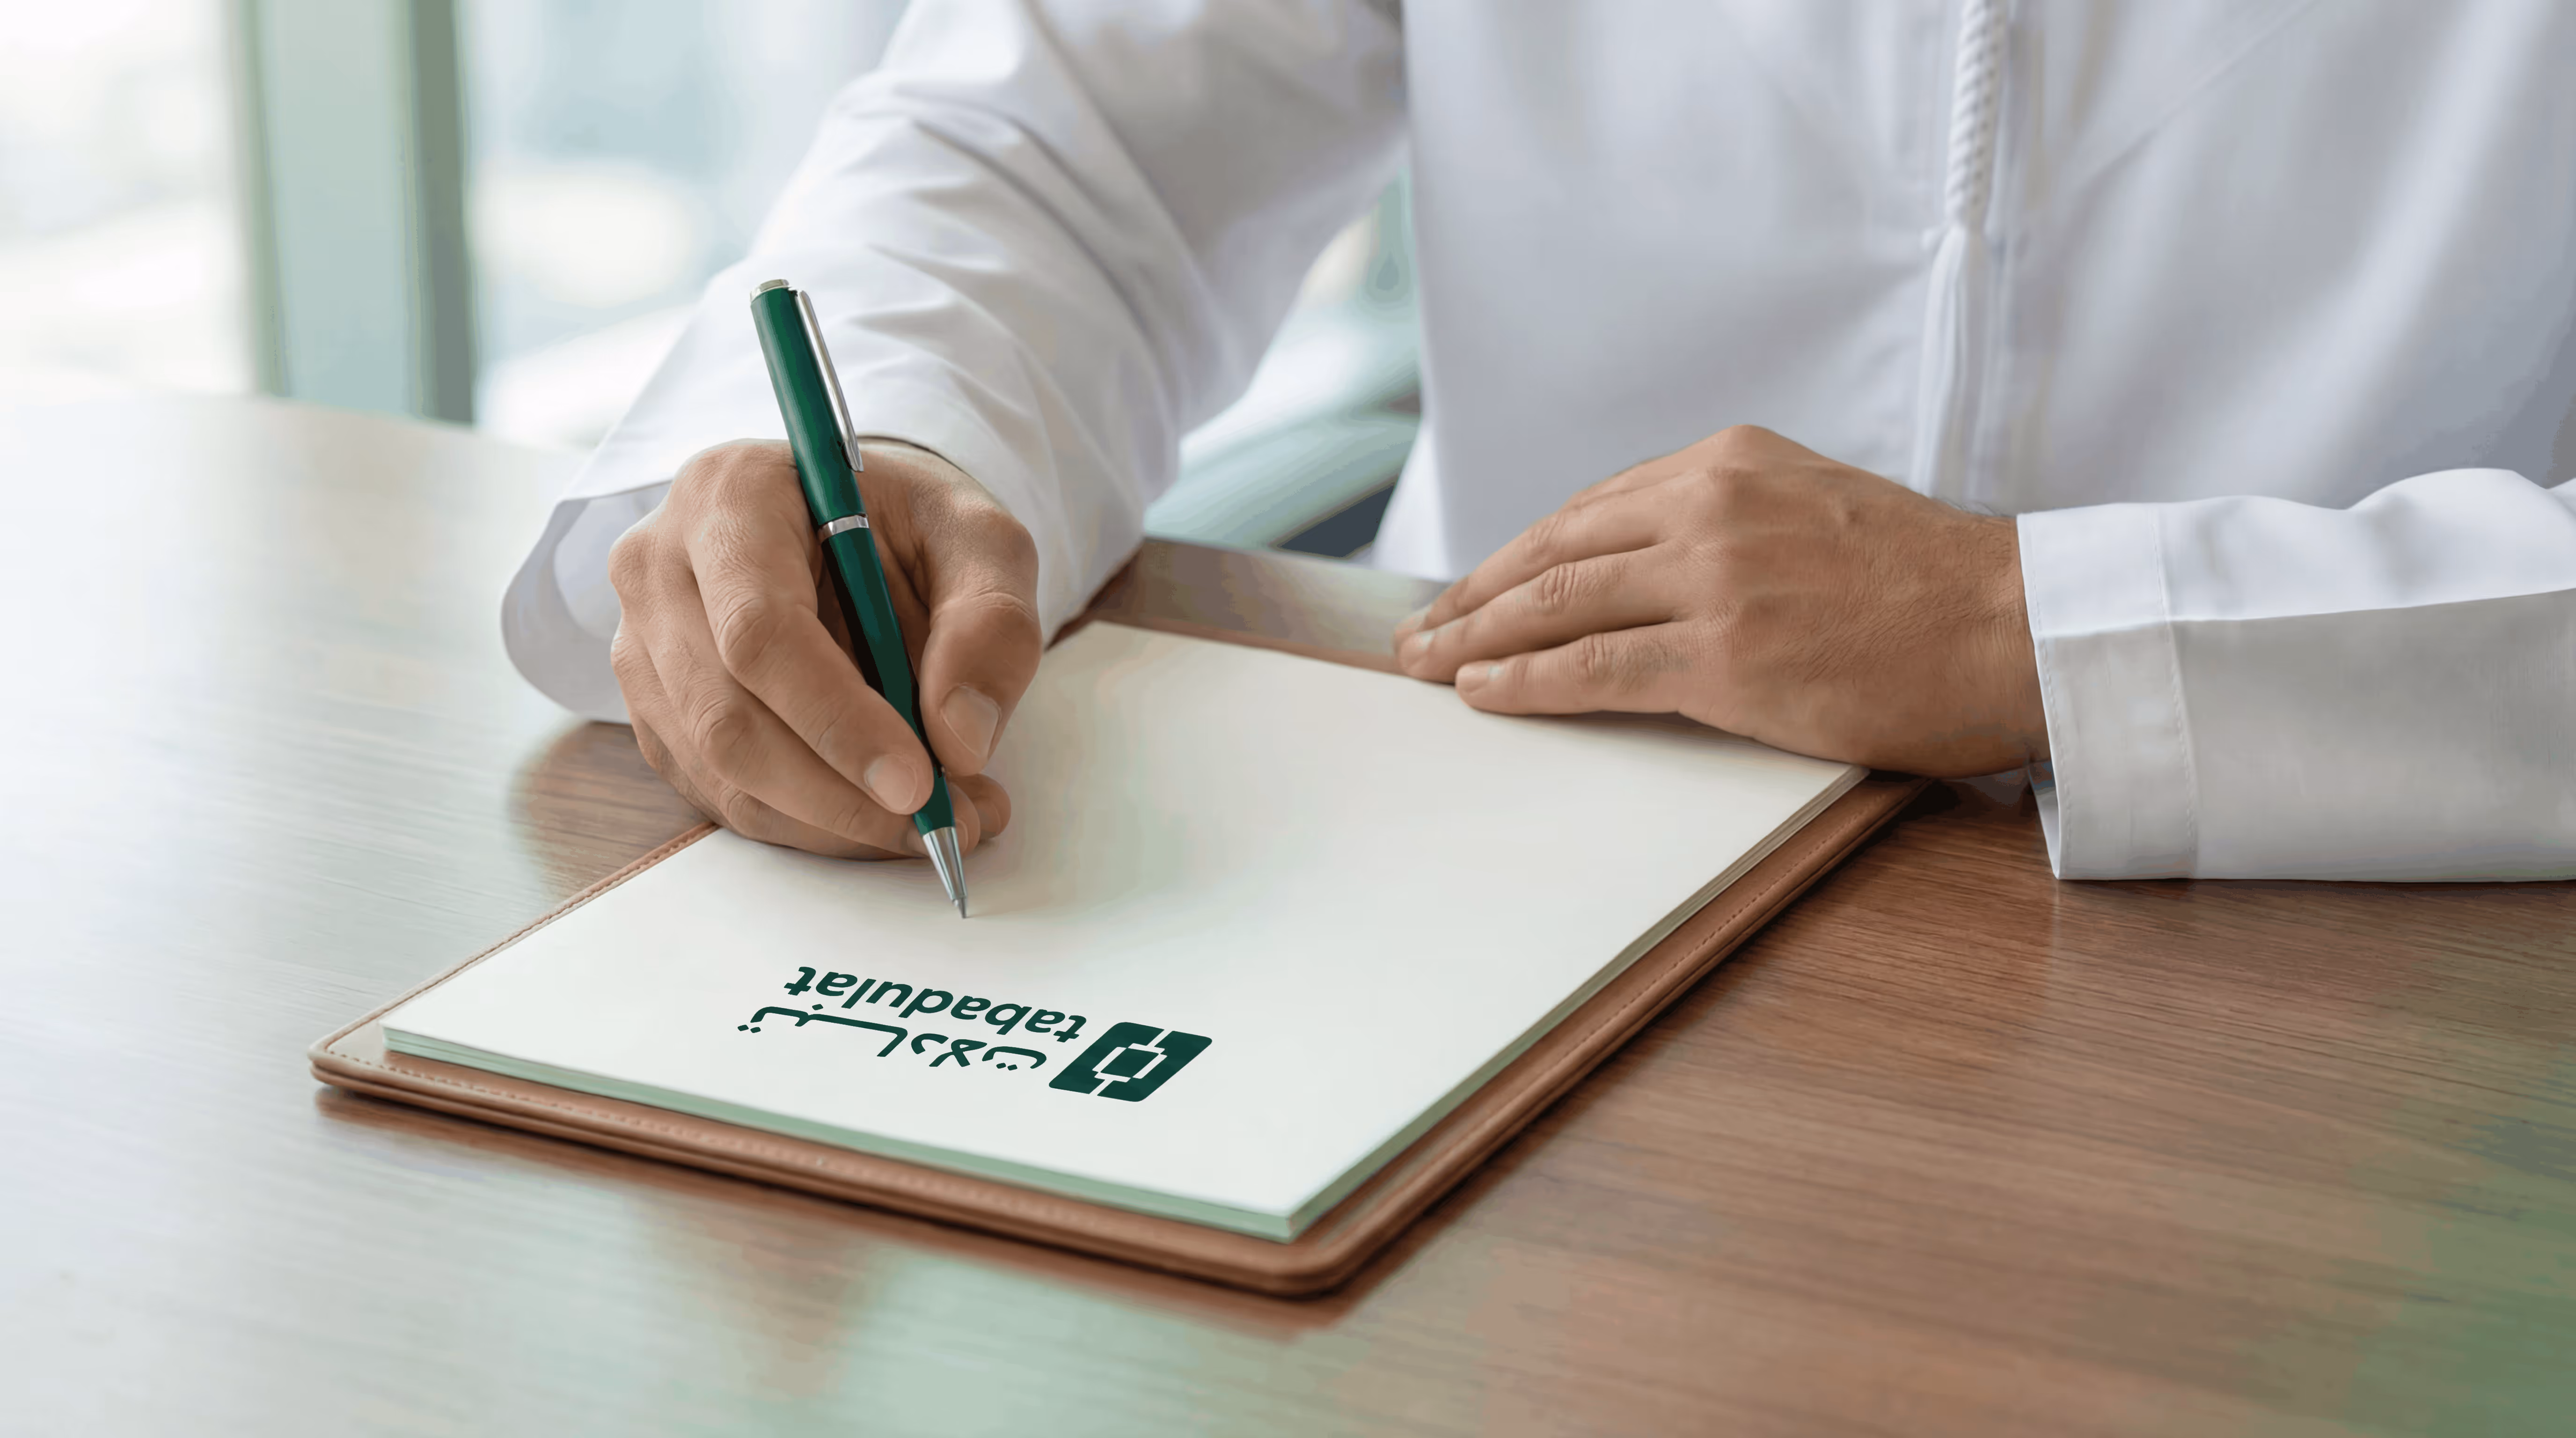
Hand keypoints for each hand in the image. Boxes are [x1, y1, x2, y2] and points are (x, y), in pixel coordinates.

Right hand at [608, 439, 1040, 856]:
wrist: (856, 527)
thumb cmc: (913, 525)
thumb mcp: (982, 541)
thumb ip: (989, 625)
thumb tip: (959, 742)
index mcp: (731, 496)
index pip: (759, 629)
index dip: (835, 720)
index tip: (917, 781)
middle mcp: (661, 567)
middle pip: (727, 715)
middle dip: (842, 792)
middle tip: (945, 822)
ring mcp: (645, 644)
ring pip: (721, 769)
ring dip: (834, 819)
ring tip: (939, 819)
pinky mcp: (658, 709)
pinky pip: (721, 792)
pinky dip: (810, 822)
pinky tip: (881, 813)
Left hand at [1390, 425, 2047, 776]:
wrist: (2016, 625)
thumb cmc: (1930, 587)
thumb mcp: (1816, 510)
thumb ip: (1731, 523)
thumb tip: (1650, 565)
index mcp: (1731, 462)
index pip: (1591, 509)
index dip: (1518, 555)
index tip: (1473, 587)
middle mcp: (1712, 505)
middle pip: (1555, 550)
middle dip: (1474, 594)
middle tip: (1419, 630)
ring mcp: (1716, 578)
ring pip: (1559, 605)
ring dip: (1477, 637)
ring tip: (1428, 664)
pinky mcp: (1726, 654)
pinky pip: (1593, 668)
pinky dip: (1525, 682)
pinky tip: (1483, 694)